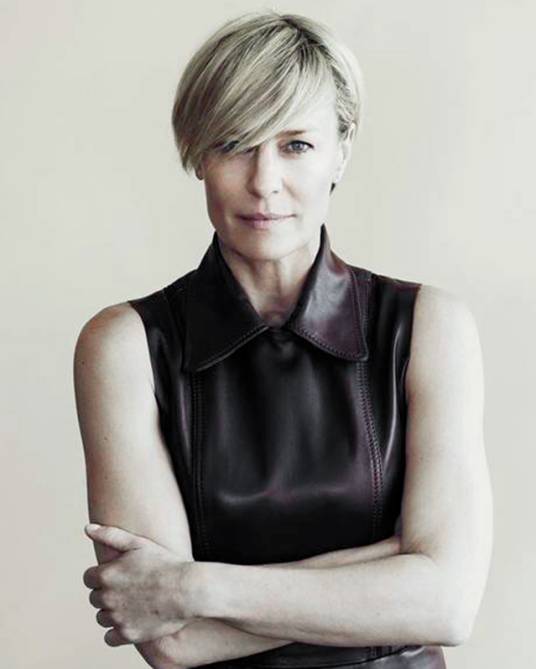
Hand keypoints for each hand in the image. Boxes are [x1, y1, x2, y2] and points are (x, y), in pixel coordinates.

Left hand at [83, 523, 196, 645]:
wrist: (188, 589)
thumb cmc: (165, 563)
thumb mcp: (138, 543)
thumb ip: (110, 535)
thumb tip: (87, 528)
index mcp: (106, 574)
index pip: (89, 578)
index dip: (103, 575)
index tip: (119, 575)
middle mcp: (107, 597)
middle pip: (94, 598)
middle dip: (107, 593)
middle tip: (129, 588)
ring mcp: (117, 617)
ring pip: (102, 617)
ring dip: (111, 611)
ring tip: (133, 603)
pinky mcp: (127, 634)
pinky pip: (110, 637)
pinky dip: (117, 631)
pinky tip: (132, 620)